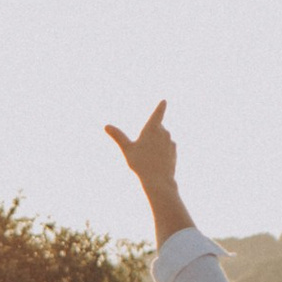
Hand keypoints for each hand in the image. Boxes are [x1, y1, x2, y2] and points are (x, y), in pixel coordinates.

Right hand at [104, 98, 190, 241]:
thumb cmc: (141, 163)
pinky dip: (162, 151)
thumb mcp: (127, 149)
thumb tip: (106, 126)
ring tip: (148, 158)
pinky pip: (166, 148)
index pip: (158, 113)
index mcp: (152, 128)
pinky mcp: (174, 151)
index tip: (164, 101)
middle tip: (142, 149)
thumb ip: (118, 136)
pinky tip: (156, 162)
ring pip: (162, 138)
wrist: (158, 180)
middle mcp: (164, 133)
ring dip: (156, 143)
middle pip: (156, 128)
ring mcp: (171, 142)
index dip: (161, 107)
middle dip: (150, 134)